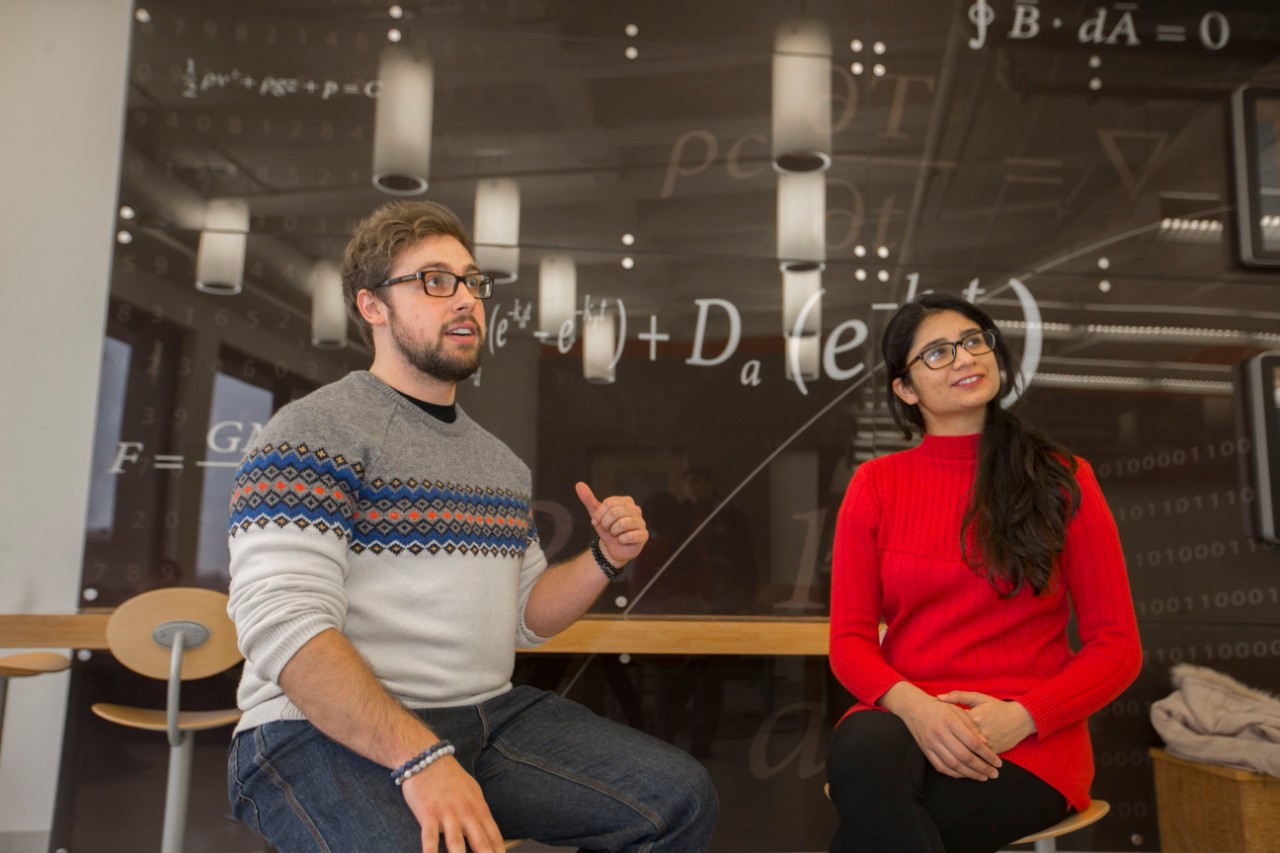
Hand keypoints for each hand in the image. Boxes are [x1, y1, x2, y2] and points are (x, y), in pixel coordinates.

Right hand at [402, 756, 506, 852]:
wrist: (427, 759)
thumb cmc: (451, 778)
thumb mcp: (472, 792)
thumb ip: (480, 813)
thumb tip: (490, 834)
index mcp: (479, 808)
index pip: (494, 837)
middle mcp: (466, 812)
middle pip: (480, 843)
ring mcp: (447, 813)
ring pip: (456, 843)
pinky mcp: (428, 813)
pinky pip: (429, 837)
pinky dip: (431, 852)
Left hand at [575, 482, 647, 564]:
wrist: (612, 548)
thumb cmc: (607, 529)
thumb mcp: (596, 514)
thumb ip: (588, 499)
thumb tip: (579, 484)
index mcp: (626, 501)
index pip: (609, 503)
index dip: (599, 515)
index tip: (597, 521)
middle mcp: (636, 510)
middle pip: (615, 512)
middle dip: (605, 524)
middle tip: (607, 529)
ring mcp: (641, 522)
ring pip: (622, 524)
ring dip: (613, 532)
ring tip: (615, 534)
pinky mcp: (644, 535)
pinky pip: (629, 536)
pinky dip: (621, 540)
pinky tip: (622, 541)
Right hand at [881, 683, 1001, 780]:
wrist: (912, 706)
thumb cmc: (939, 707)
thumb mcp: (957, 709)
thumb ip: (972, 726)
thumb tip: (986, 744)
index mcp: (950, 720)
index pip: (973, 742)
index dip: (987, 755)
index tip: (998, 762)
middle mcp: (939, 732)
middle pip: (964, 756)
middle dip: (982, 768)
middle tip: (994, 774)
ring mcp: (930, 742)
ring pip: (953, 764)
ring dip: (970, 774)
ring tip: (983, 777)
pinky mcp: (925, 750)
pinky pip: (941, 767)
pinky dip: (954, 773)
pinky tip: (965, 775)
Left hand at [936, 690, 1035, 754]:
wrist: (1020, 718)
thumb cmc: (996, 707)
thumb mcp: (978, 698)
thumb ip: (958, 696)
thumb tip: (938, 697)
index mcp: (975, 716)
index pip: (953, 724)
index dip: (943, 728)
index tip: (934, 729)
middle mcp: (981, 730)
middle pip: (961, 743)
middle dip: (946, 745)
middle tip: (934, 746)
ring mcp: (989, 742)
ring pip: (971, 753)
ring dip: (960, 760)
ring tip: (942, 760)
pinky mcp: (995, 750)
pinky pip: (979, 759)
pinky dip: (972, 763)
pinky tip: (964, 769)